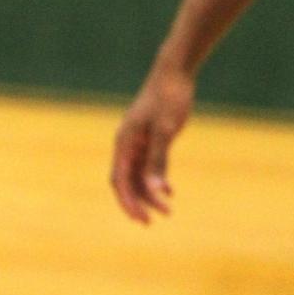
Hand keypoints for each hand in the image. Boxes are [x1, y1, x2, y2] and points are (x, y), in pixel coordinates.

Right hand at [110, 64, 194, 222]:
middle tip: (153, 221)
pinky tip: (170, 191)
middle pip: (127, 181)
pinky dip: (157, 180)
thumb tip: (155, 191)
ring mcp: (139, 141)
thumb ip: (158, 162)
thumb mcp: (165, 131)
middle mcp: (127, 144)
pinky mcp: (151, 138)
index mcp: (124, 142)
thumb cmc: (168, 99)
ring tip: (168, 209)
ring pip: (139, 175)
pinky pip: (150, 166)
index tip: (141, 219)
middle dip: (139, 202)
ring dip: (150, 193)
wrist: (174, 74)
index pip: (119, 179)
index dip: (127, 202)